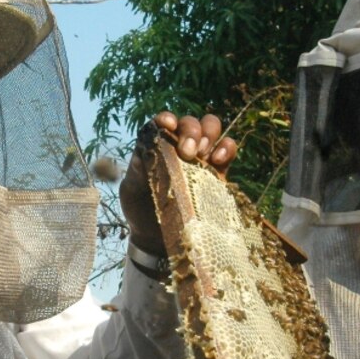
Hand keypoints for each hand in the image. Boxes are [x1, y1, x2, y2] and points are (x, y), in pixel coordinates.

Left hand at [120, 112, 237, 254]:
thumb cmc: (142, 209)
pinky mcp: (217, 173)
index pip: (165, 122)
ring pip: (211, 128)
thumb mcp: (131, 189)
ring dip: (208, 134)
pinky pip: (228, 150)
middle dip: (191, 130)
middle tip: (187, 152)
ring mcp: (200, 157)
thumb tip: (142, 153)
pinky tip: (218, 159)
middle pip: (191, 122)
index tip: (167, 125)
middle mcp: (180, 146)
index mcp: (158, 145)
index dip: (167, 118)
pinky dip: (227, 147)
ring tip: (201, 154)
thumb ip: (136, 170)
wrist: (157, 239)